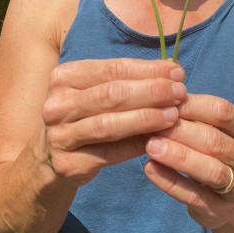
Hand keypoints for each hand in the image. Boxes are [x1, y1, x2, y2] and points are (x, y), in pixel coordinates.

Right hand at [43, 58, 185, 186]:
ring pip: (109, 124)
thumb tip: (172, 71)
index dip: (147, 69)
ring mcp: (59, 136)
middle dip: (151, 92)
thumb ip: (128, 81)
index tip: (176, 71)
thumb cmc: (86, 116)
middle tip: (180, 92)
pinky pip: (109, 154)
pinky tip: (158, 139)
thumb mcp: (97, 91)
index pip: (112, 69)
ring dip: (146, 118)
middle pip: (111, 94)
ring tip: (173, 114)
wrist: (52, 157)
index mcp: (64, 77)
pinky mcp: (68, 163)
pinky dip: (136, 145)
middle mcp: (56, 104)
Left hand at [144, 93, 233, 228]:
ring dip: (178, 156)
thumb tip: (163, 97)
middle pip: (215, 140)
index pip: (222, 111)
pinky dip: (170, 182)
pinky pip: (194, 195)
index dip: (192, 104)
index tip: (163, 100)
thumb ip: (197, 116)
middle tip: (150, 123)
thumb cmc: (219, 156)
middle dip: (180, 130)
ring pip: (210, 170)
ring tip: (150, 145)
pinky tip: (150, 169)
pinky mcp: (220, 211)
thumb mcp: (218, 133)